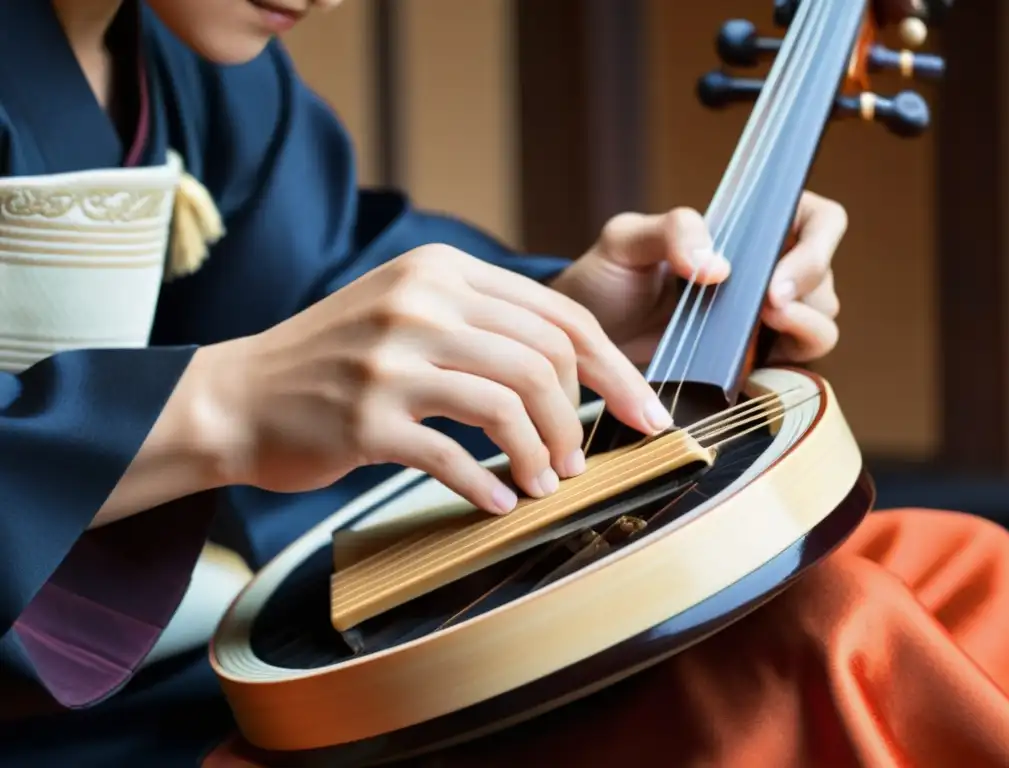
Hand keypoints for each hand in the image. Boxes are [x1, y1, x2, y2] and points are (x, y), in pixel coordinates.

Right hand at [205, 246, 673, 515]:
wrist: (237, 395)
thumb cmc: (333, 361)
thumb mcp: (404, 311)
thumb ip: (478, 322)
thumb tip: (568, 366)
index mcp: (438, 271)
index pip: (555, 314)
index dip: (611, 368)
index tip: (639, 410)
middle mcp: (417, 303)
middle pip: (543, 359)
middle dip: (584, 416)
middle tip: (583, 460)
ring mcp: (389, 360)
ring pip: (509, 405)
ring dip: (542, 454)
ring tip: (547, 482)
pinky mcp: (366, 418)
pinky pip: (454, 456)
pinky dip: (489, 484)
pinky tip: (501, 501)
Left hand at [549, 191, 846, 364]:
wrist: (584, 341)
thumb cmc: (606, 279)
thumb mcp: (625, 241)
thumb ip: (671, 231)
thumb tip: (719, 267)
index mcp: (748, 232)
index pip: (818, 221)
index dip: (816, 246)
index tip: (775, 279)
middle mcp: (765, 275)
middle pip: (824, 280)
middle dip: (807, 295)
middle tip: (766, 309)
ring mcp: (762, 323)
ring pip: (819, 325)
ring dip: (804, 331)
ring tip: (761, 333)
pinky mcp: (751, 366)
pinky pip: (793, 371)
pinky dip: (785, 372)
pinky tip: (751, 371)